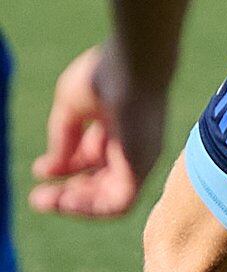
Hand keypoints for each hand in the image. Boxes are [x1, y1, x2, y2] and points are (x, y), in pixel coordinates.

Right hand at [30, 43, 165, 218]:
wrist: (133, 64)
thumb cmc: (105, 73)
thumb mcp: (72, 105)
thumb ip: (63, 136)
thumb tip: (50, 168)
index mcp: (119, 125)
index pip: (93, 157)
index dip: (65, 167)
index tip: (39, 170)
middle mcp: (133, 144)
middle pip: (102, 180)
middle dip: (69, 192)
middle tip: (38, 198)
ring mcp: (140, 157)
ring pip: (111, 197)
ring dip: (76, 204)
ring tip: (46, 202)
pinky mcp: (143, 167)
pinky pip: (120, 202)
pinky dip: (92, 206)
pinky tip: (65, 201)